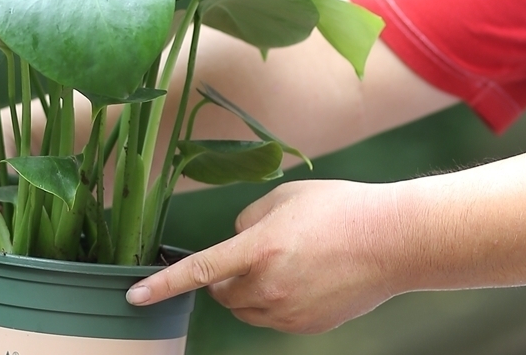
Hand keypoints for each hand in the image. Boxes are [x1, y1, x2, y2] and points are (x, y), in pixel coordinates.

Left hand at [126, 180, 408, 333]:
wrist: (391, 241)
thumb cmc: (338, 208)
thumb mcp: (285, 198)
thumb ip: (249, 221)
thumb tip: (237, 241)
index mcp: (259, 250)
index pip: (199, 271)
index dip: (162, 285)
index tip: (134, 296)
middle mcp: (269, 288)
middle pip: (223, 293)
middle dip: (223, 278)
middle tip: (252, 252)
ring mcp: (289, 313)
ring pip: (246, 309)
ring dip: (248, 290)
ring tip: (285, 260)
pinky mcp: (307, 327)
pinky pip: (273, 318)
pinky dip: (275, 300)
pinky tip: (304, 276)